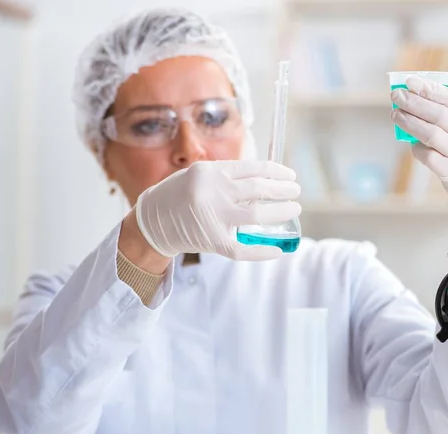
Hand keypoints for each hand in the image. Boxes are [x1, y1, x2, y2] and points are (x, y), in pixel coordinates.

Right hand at [135, 160, 300, 260]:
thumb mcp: (199, 175)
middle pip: (259, 190)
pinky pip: (242, 249)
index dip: (276, 172)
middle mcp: (212, 192)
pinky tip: (278, 250)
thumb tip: (264, 178)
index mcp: (210, 172)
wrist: (152, 221)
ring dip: (280, 212)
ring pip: (257, 216)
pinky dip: (262, 251)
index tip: (290, 176)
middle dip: (283, 190)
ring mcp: (212, 217)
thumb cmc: (179, 195)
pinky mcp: (212, 241)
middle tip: (296, 192)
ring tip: (293, 209)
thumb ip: (227, 175)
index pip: (253, 168)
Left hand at [390, 76, 447, 240]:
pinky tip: (411, 143)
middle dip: (414, 102)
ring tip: (395, 114)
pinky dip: (416, 147)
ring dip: (409, 121)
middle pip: (439, 114)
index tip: (411, 81)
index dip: (430, 89)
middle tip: (396, 95)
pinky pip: (427, 155)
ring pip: (430, 133)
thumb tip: (420, 103)